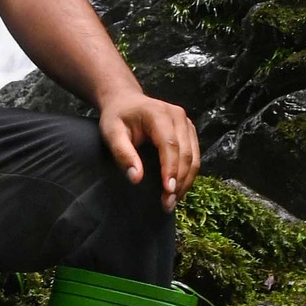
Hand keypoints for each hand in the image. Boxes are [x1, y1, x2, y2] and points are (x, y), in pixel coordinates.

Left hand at [97, 89, 199, 209]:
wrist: (126, 101)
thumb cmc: (117, 118)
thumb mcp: (111, 133)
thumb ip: (123, 154)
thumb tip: (136, 178)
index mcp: (158, 113)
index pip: (170, 144)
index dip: (170, 169)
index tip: (167, 191)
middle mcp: (177, 116)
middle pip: (185, 153)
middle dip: (179, 181)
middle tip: (167, 204)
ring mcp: (186, 123)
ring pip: (194, 157)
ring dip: (185, 182)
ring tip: (172, 201)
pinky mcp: (189, 131)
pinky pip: (194, 156)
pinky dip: (188, 175)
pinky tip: (177, 189)